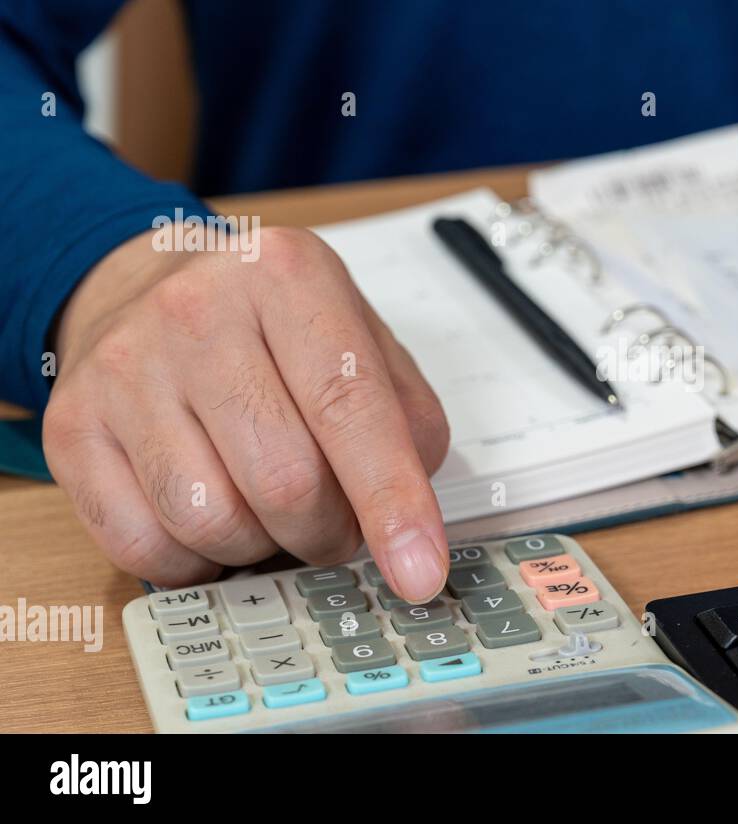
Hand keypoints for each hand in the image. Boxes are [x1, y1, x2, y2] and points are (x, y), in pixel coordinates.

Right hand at [44, 225, 450, 600]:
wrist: (144, 287)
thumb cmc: (267, 323)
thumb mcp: (357, 333)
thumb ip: (406, 417)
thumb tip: (411, 517)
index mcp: (286, 277)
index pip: (350, 406)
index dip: (391, 500)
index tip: (419, 569)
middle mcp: (196, 313)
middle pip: (286, 480)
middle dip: (329, 530)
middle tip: (337, 522)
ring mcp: (124, 370)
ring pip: (214, 522)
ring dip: (264, 545)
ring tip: (271, 509)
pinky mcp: (72, 428)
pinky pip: (146, 547)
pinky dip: (197, 559)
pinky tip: (214, 514)